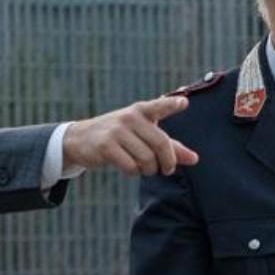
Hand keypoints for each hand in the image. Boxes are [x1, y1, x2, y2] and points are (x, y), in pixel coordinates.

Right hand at [63, 95, 200, 175]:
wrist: (80, 139)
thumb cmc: (120, 136)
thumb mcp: (144, 135)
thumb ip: (171, 146)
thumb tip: (195, 159)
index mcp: (141, 111)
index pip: (159, 106)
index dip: (172, 104)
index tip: (185, 102)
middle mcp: (130, 118)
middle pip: (161, 144)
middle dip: (168, 162)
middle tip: (167, 169)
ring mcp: (116, 131)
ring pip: (146, 158)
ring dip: (149, 169)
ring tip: (144, 168)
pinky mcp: (106, 146)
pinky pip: (130, 166)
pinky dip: (134, 172)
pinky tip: (130, 168)